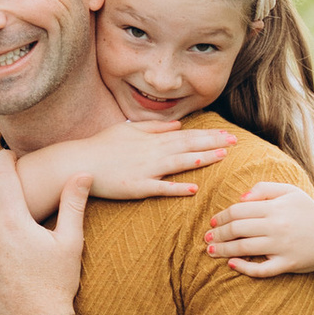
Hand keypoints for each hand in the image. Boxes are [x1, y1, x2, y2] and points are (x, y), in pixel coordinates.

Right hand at [57, 123, 235, 205]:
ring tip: (222, 156)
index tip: (228, 134)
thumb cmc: (101, 146)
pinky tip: (193, 189)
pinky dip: (176, 188)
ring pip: (178, 163)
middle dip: (212, 143)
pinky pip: (159, 188)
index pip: (186, 135)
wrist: (77, 162)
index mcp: (151, 139)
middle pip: (187, 146)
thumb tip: (177, 125)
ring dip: (201, 159)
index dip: (208, 135)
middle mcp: (151, 152)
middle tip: (236, 142)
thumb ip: (153, 128)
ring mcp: (145, 170)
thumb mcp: (127, 129)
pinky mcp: (136, 187)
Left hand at [205, 181, 313, 294]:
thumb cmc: (308, 213)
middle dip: (218, 234)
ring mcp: (282, 247)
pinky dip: (245, 268)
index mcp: (275, 208)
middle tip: (206, 237)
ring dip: (224, 250)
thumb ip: (265, 189)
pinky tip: (232, 264)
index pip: (239, 210)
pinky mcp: (287, 264)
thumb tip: (241, 197)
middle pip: (238, 229)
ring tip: (211, 251)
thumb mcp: (290, 192)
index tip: (213, 222)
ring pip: (244, 248)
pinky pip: (262, 269)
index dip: (222, 216)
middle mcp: (277, 226)